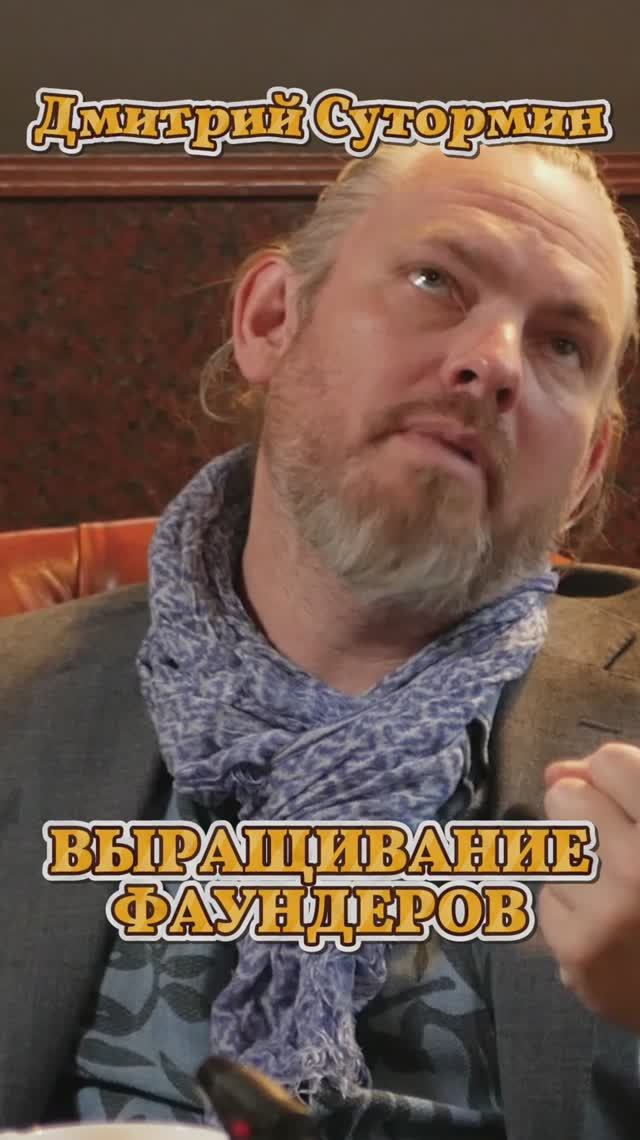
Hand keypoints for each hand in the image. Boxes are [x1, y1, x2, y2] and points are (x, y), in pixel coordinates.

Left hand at [538, 743, 639, 1030]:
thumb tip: (554, 772)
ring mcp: (609, 909)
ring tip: (622, 901)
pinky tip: (608, 934)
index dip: (616, 783)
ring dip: (579, 870)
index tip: (630, 811)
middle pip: (564, 797)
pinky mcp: (578, 949)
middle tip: (623, 858)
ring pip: (551, 849)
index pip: (610, 761)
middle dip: (586, 819)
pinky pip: (547, 898)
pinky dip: (572, 915)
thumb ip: (626, 788)